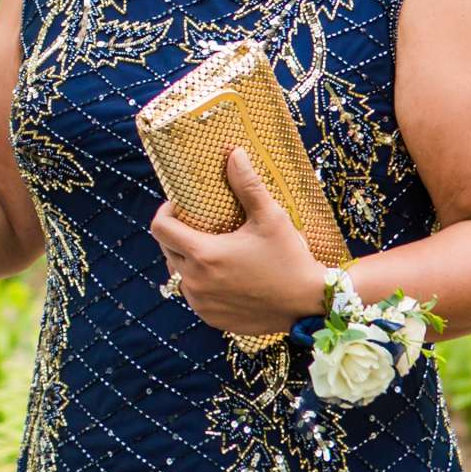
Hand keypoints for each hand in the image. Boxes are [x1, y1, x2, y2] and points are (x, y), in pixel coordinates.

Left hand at [146, 148, 328, 335]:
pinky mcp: (210, 318)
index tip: (180, 205)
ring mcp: (201, 303)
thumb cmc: (291, 258)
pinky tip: (218, 273)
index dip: (165, 212)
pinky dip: (198, 282)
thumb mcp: (271, 217)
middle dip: (176, 234)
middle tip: (197, 224)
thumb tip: (234, 153)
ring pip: (177, 274)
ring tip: (208, 247)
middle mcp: (195, 282)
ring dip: (185, 259)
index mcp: (204, 255)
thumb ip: (248, 185)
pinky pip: (192, 295)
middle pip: (166, 250)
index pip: (160, 228)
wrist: (310, 304)